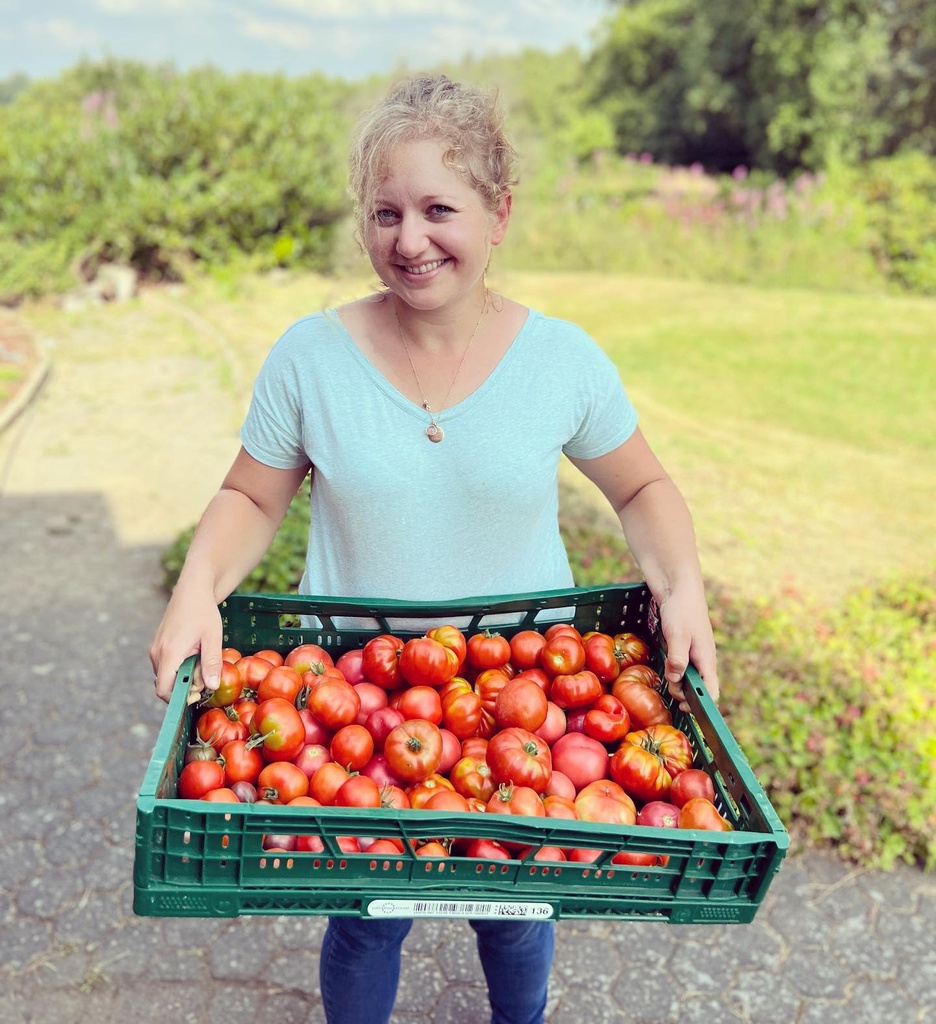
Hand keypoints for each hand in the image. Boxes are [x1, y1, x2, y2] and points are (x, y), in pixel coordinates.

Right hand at [149, 588, 222, 703]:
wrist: (192, 591)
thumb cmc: (203, 612)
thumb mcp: (212, 638)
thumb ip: (211, 663)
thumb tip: (212, 687)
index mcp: (170, 652)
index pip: (164, 689)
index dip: (178, 699)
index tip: (197, 695)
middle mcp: (157, 652)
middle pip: (165, 684)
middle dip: (184, 687)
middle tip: (205, 675)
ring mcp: (154, 649)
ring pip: (165, 675)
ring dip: (181, 676)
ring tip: (200, 661)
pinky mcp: (156, 646)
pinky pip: (164, 666)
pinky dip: (177, 668)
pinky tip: (193, 655)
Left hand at [656, 586, 719, 711]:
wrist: (679, 587)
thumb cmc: (681, 609)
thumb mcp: (678, 634)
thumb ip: (678, 658)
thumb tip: (676, 680)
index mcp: (706, 659)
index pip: (711, 691)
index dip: (701, 704)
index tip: (685, 707)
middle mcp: (704, 659)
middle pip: (699, 687)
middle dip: (685, 694)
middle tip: (670, 690)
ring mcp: (695, 653)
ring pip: (690, 677)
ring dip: (678, 682)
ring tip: (668, 681)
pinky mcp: (686, 647)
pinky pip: (683, 666)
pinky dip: (675, 670)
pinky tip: (667, 668)